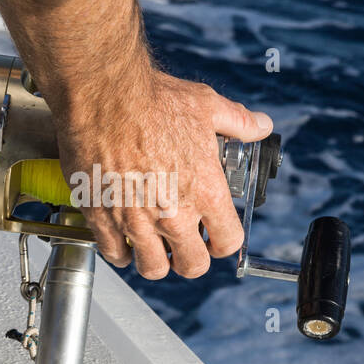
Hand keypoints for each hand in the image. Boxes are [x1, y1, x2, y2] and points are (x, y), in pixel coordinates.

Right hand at [57, 69, 272, 279]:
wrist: (103, 95)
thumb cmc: (153, 99)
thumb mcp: (206, 106)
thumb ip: (238, 122)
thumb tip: (261, 125)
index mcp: (205, 191)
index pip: (228, 241)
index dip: (224, 242)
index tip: (215, 238)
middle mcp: (174, 213)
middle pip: (192, 265)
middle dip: (190, 258)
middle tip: (183, 246)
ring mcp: (136, 220)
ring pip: (152, 268)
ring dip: (155, 260)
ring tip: (152, 246)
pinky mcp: (103, 218)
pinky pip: (115, 255)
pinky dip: (120, 252)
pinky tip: (122, 240)